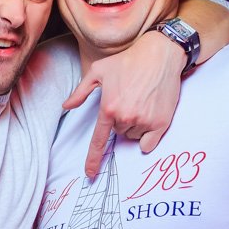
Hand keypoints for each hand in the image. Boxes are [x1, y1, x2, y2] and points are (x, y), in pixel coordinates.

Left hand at [63, 31, 185, 176]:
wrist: (160, 54)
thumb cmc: (128, 61)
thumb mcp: (99, 71)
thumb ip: (81, 92)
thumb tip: (66, 106)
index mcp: (109, 108)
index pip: (99, 140)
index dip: (93, 159)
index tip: (90, 173)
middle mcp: (126, 118)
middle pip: (118, 133)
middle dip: (120, 121)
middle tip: (129, 100)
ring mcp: (145, 121)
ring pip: (134, 136)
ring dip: (135, 126)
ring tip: (141, 102)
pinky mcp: (161, 123)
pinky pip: (149, 142)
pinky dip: (148, 135)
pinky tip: (150, 117)